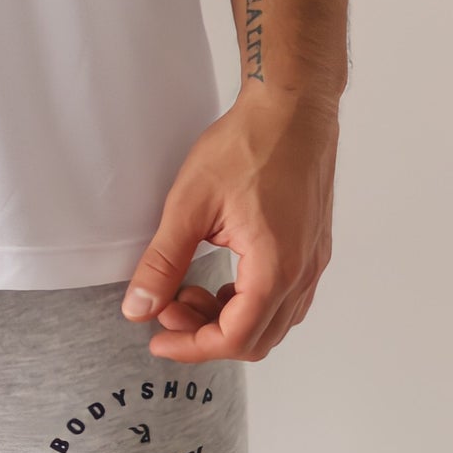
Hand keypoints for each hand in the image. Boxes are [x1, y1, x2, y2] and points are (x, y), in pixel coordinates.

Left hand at [119, 84, 337, 362]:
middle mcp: (303, 274)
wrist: (293, 106)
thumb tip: (138, 308)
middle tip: (169, 307)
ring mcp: (314, 262)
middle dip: (207, 334)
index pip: (235, 338)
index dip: (191, 346)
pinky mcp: (314, 248)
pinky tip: (222, 276)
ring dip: (229, 319)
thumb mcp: (190, 203)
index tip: (157, 338)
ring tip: (190, 289)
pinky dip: (251, 302)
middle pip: (256, 338)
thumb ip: (163, 261)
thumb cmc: (247, 145)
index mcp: (276, 268)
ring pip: (273, 322)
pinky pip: (285, 299)